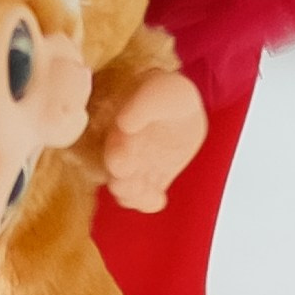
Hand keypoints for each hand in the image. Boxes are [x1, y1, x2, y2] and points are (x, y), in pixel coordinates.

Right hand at [102, 70, 208, 212]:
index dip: (115, 155)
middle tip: (131, 183)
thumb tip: (124, 124)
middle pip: (113, 172)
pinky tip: (159, 200)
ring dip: (133, 196)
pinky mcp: (151, 179)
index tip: (122, 162)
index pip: (110, 142)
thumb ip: (142, 105)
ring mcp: (135, 166)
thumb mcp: (159, 90)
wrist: (184, 107)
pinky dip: (148, 203)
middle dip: (120, 182)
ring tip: (151, 195)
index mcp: (117, 123)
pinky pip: (145, 197)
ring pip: (125, 189)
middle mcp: (120, 148)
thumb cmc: (168, 93)